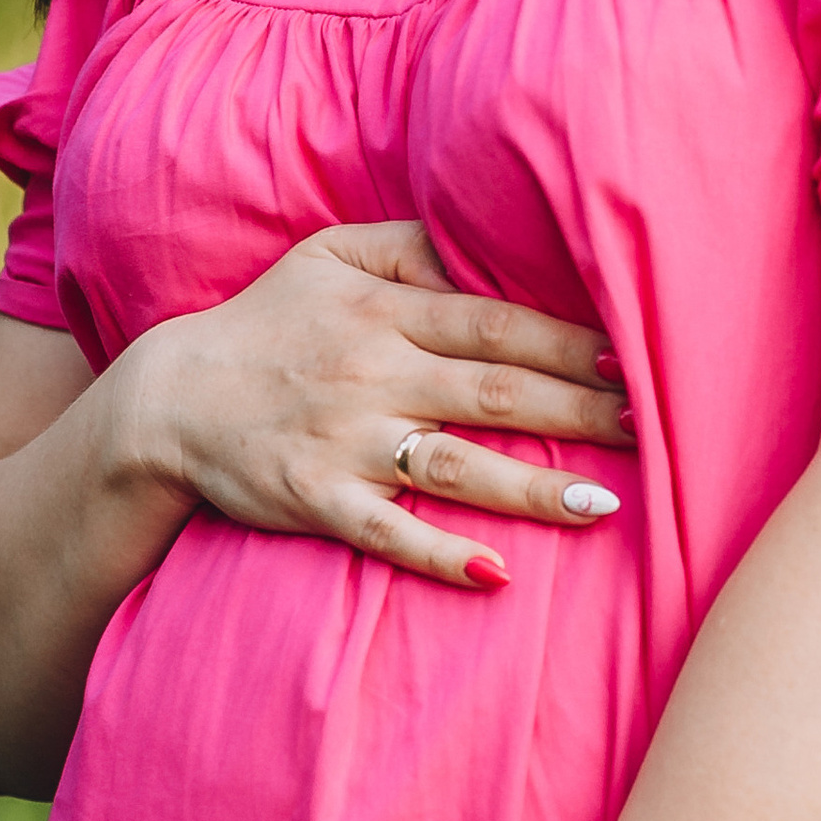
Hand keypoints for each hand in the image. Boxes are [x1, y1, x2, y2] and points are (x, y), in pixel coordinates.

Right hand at [107, 220, 631, 593]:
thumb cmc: (265, 324)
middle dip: (578, 409)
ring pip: (452, 465)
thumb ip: (411, 246)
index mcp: (383, 313)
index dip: (566, 339)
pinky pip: (385, 533)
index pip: (493, 322)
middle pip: (492, 391)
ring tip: (604, 503)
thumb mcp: (328, 256)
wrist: (166, 400)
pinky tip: (496, 574)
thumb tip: (487, 246)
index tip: (634, 355)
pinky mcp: (314, 500)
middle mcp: (371, 374)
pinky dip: (438, 555)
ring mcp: (343, 442)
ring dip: (530, 486)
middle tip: (654, 425)